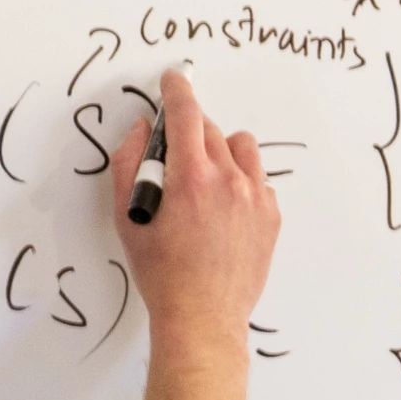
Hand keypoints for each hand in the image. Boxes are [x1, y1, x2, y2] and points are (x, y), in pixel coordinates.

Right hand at [122, 65, 278, 354]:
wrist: (203, 318)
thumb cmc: (163, 274)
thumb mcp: (129, 218)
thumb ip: (130, 165)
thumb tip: (143, 131)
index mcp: (191, 178)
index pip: (186, 113)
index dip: (177, 91)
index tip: (174, 81)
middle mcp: (229, 181)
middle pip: (210, 130)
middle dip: (190, 136)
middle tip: (174, 164)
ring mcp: (256, 198)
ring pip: (241, 148)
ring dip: (221, 152)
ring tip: (205, 182)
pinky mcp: (271, 217)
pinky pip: (258, 179)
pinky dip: (240, 182)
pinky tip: (223, 209)